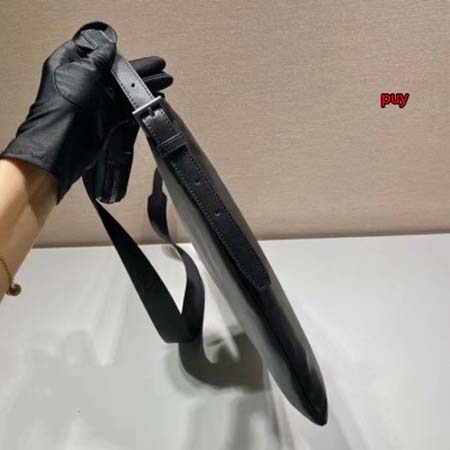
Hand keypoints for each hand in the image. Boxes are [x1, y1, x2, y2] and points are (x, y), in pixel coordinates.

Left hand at [0, 22, 172, 201]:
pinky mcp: (106, 118)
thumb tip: (110, 45)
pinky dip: (140, 104)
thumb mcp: (83, 71)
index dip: (111, 50)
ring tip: (166, 80)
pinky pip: (126, 108)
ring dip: (144, 86)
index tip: (129, 50)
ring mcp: (96, 101)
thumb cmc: (68, 102)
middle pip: (115, 71)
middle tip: (161, 66)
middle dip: (138, 69)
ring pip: (124, 90)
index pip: (93, 50)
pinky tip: (156, 99)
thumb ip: (100, 58)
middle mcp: (84, 81)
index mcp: (71, 64)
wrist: (63, 143)